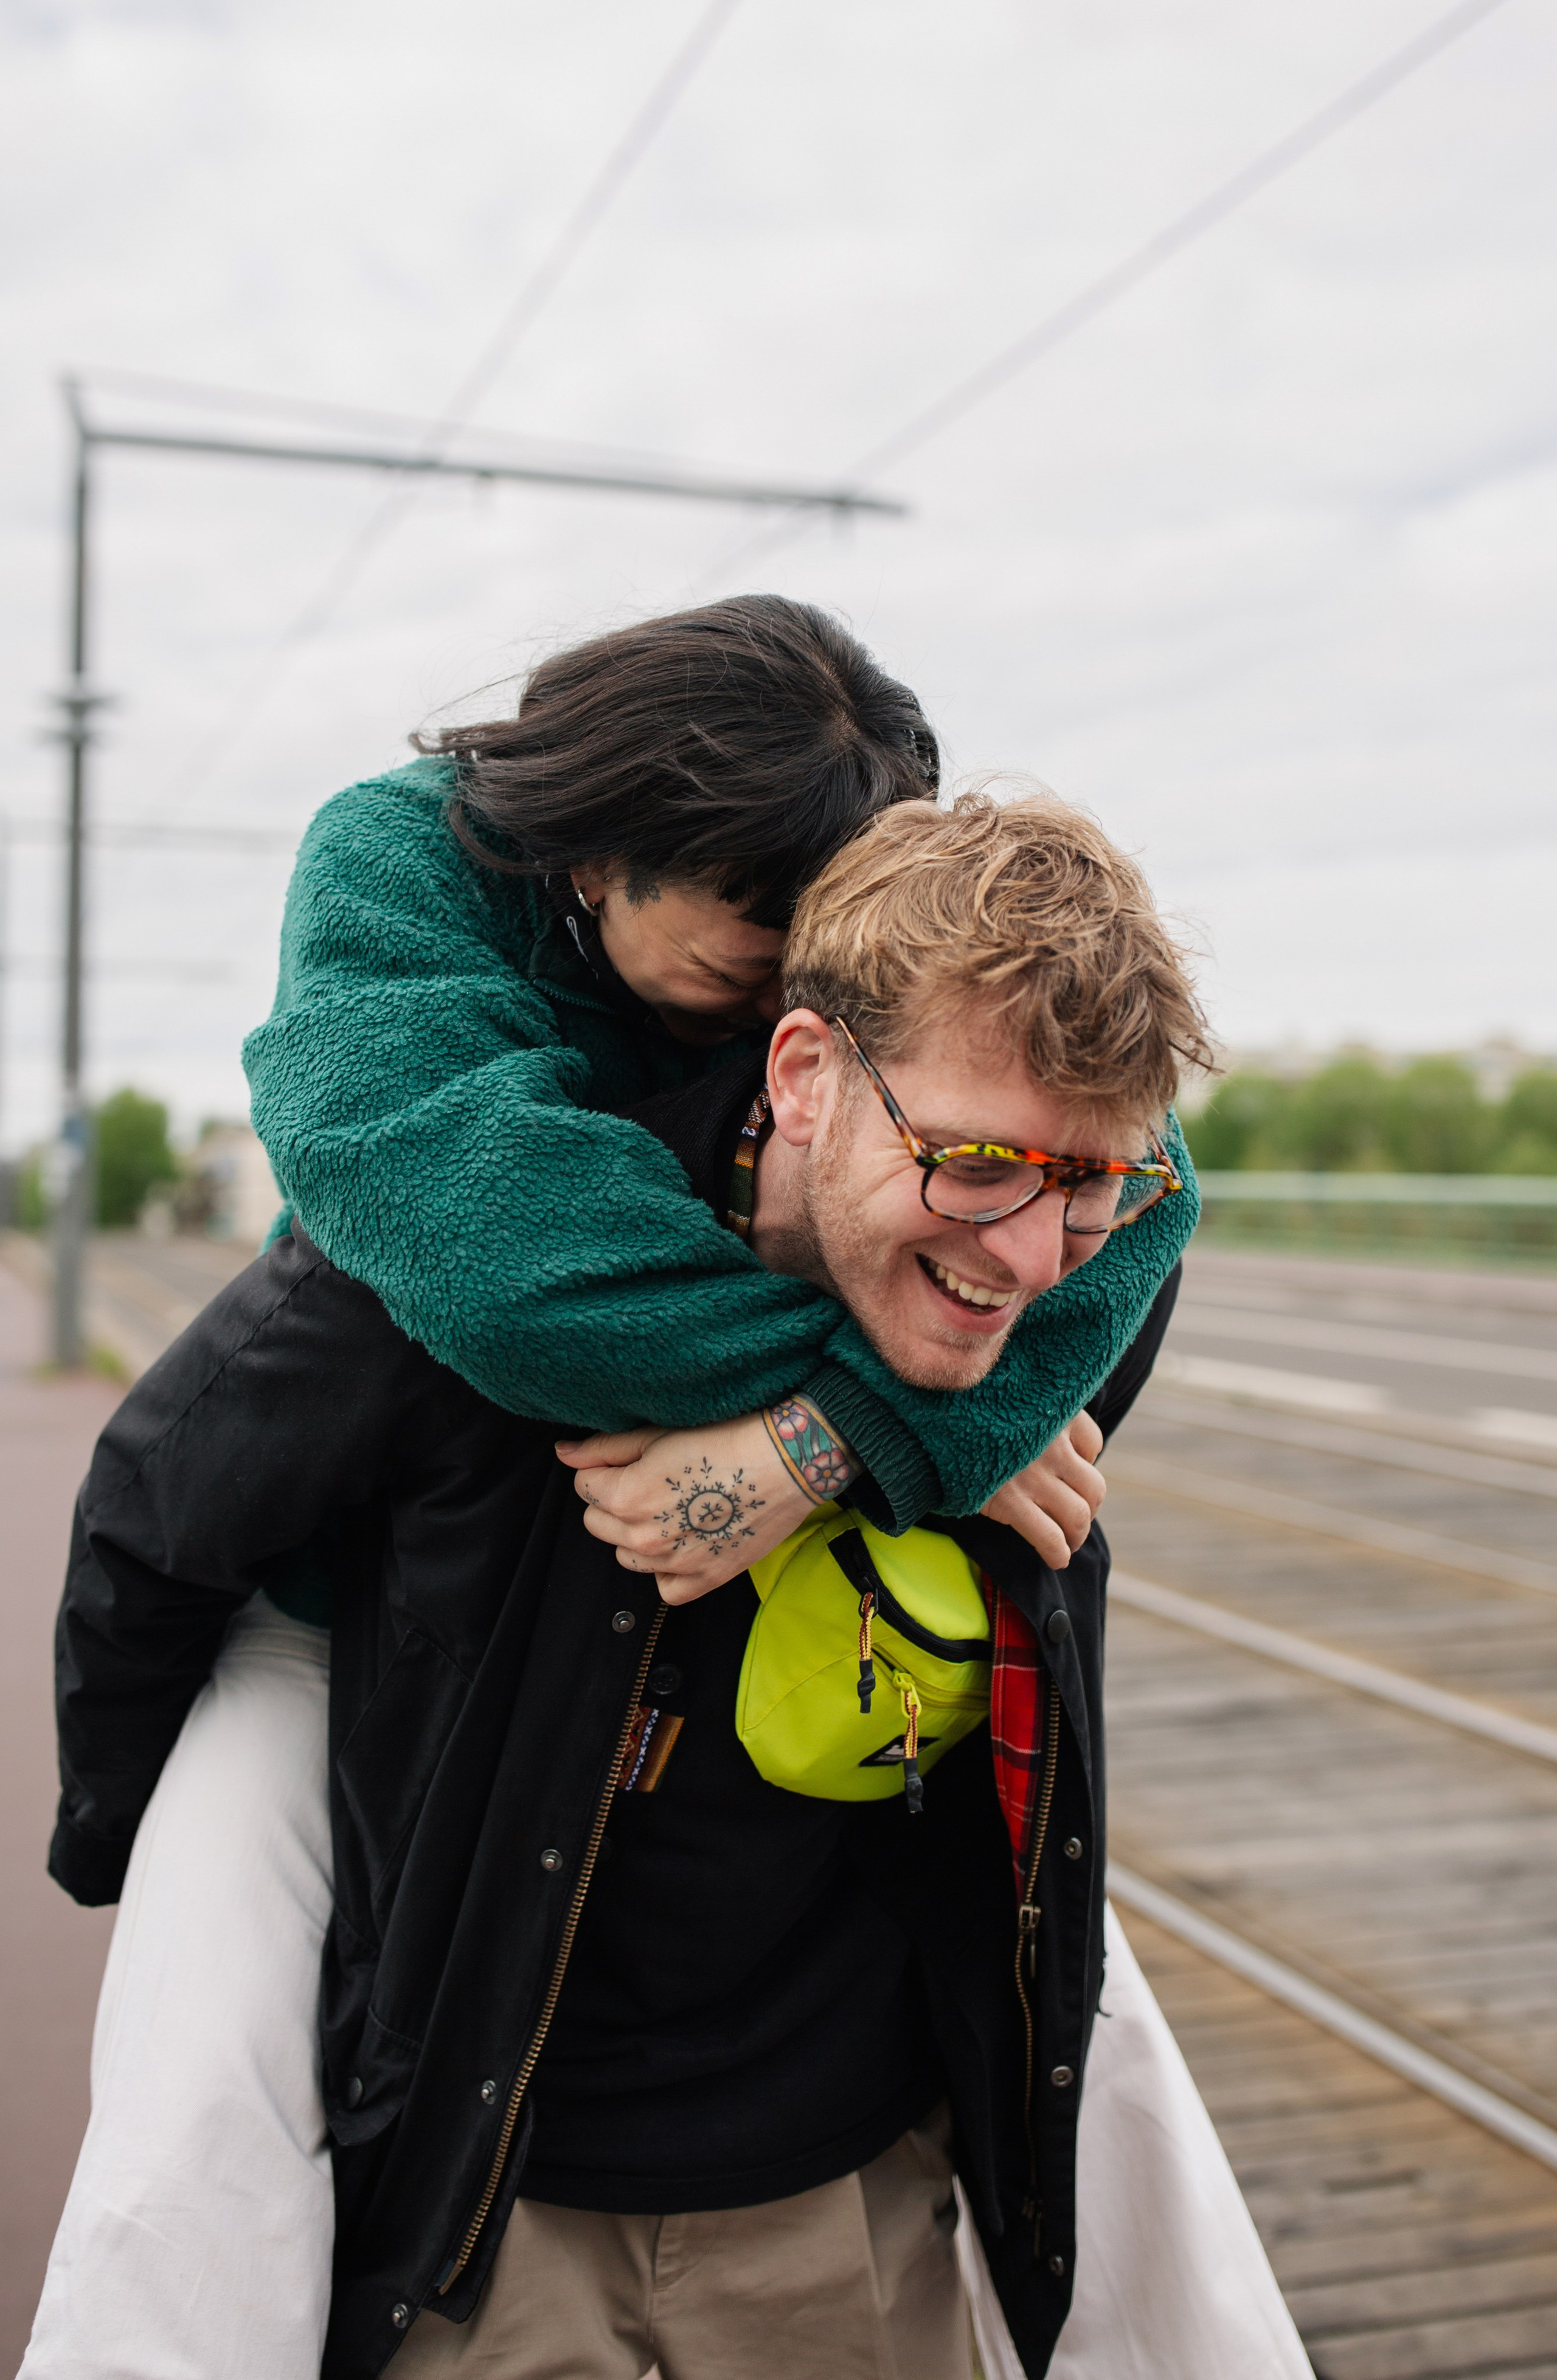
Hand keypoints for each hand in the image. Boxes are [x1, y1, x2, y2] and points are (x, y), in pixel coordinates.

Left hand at [555, 1413, 817, 1604]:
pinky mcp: (705, 1579)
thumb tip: (564, 1453)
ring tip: (671, 1507)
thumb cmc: (727, 1437)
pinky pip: (665, 1587)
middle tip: (651, 1481)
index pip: (584, 1487)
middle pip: (597, 1524)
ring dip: (637, 1535)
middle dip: (613, 1502)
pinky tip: (683, 1542)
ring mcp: (675, 1563)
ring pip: (627, 1556)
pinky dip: (667, 1570)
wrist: (788, 1460)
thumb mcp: (659, 1434)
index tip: (630, 1459)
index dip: (603, 1469)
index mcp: (626, 1498)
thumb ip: (605, 1448)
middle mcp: (644, 1538)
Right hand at [980, 1412, 1105, 1569]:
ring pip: (1078, 1515)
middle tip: (1077, 1519)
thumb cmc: (966, 1414)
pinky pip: (1050, 1537)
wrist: (928, 1423)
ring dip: (1078, 1535)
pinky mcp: (1012, 1502)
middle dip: (1090, 1509)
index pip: (1092, 1443)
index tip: (1070, 1472)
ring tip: (1070, 1542)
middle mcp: (1050, 1444)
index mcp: (1052, 1414)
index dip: (1086, 1463)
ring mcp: (1034, 1475)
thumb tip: (1051, 1445)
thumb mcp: (1005, 1401)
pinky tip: (1057, 1559)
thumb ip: (1032, 1417)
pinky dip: (1059, 1553)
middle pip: (1093, 1487)